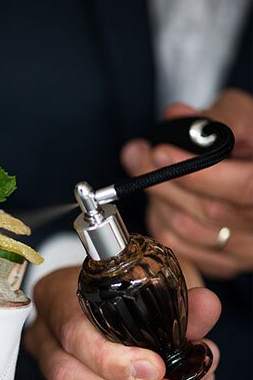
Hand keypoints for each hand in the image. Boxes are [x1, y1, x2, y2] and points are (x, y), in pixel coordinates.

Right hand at [24, 267, 220, 379]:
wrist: (118, 293)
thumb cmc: (129, 281)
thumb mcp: (154, 278)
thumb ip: (179, 296)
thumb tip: (207, 306)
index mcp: (58, 298)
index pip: (72, 334)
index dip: (110, 359)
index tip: (155, 367)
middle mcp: (48, 338)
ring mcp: (59, 370)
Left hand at [120, 89, 252, 278]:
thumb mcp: (249, 117)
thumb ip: (220, 116)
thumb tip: (176, 116)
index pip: (244, 189)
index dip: (200, 174)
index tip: (161, 151)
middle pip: (209, 211)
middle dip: (163, 180)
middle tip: (137, 154)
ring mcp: (246, 250)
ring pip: (188, 230)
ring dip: (160, 199)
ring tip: (152, 173)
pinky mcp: (225, 264)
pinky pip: (179, 247)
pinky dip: (161, 221)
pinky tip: (162, 200)